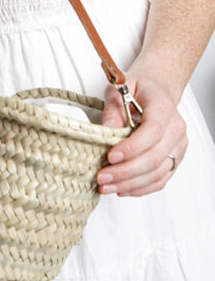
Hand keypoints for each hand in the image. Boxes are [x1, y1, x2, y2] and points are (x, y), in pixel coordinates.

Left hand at [96, 67, 187, 196]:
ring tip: (107, 188)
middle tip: (102, 177)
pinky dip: (141, 188)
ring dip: (130, 184)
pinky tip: (122, 190)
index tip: (110, 156)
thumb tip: (104, 132)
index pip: (151, 132)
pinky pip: (160, 180)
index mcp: (163, 108)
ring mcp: (177, 146)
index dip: (131, 147)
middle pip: (154, 157)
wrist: (155, 91)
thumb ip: (112, 111)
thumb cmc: (137, 90)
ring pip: (157, 173)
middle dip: (126, 171)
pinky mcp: (173, 159)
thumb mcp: (118, 90)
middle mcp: (176, 128)